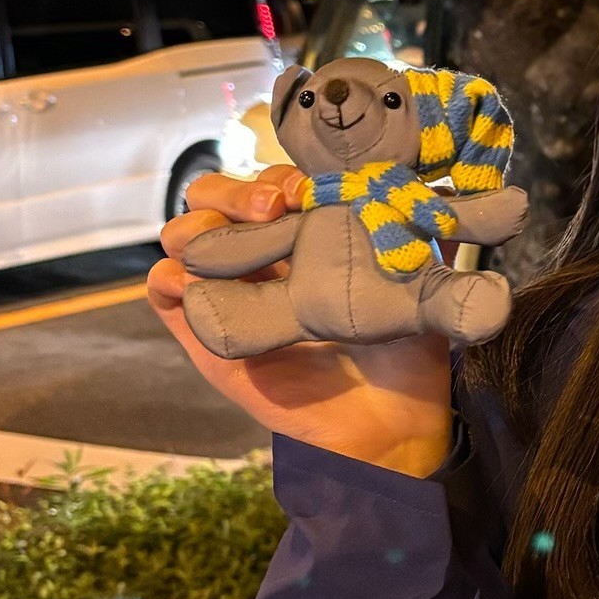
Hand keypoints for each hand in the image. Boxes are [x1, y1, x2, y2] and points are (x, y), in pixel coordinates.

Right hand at [147, 168, 454, 477]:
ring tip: (236, 241)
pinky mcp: (209, 334)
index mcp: (305, 236)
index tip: (307, 190)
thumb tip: (431, 190)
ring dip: (199, 225)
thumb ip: (415, 234)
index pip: (269, 184)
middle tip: (272, 210)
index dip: (279, 177)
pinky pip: (166, 290)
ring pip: (184, 235)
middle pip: (215, 198)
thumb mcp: (416, 280)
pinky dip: (173, 277)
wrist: (391, 421)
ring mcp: (231, 294)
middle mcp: (262, 258)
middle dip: (233, 192)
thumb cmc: (406, 348)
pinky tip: (203, 282)